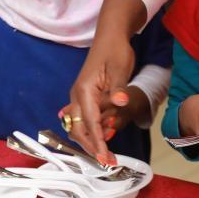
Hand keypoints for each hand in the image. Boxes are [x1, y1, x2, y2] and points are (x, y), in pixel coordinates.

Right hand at [69, 33, 135, 160]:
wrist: (110, 36)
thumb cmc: (115, 51)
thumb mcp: (120, 69)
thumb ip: (118, 88)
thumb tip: (119, 102)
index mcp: (84, 91)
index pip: (90, 123)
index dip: (98, 142)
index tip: (105, 158)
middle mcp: (77, 96)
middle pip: (78, 129)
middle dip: (91, 147)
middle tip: (108, 161)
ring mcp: (79, 96)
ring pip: (79, 126)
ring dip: (90, 141)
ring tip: (106, 153)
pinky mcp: (85, 96)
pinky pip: (84, 119)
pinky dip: (91, 131)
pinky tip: (104, 136)